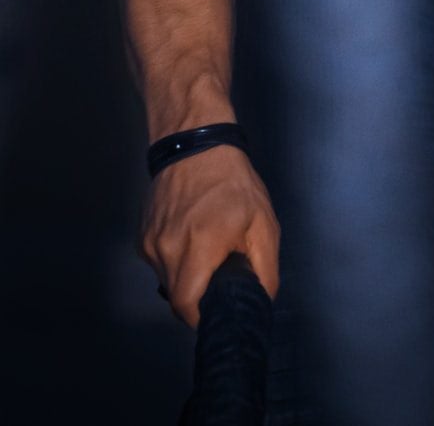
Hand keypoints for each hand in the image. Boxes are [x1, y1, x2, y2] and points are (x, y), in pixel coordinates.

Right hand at [141, 144, 280, 326]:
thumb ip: (264, 269)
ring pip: (167, 279)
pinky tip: (191, 235)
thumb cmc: (233, 183)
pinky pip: (159, 262)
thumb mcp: (264, 223)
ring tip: (208, 247)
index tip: (218, 309)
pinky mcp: (142, 236)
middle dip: (200, 294)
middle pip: (177, 295)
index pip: (186, 304)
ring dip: (188, 274)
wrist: (195, 145)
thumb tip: (259, 301)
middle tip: (220, 275)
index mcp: (198, 247)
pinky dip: (175, 259)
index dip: (202, 314)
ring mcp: (150, 243)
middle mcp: (166, 249)